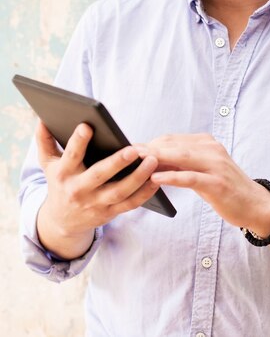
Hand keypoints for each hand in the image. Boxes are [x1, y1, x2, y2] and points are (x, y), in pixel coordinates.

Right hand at [36, 121, 158, 258]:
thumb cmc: (60, 183)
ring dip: (137, 177)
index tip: (87, 126)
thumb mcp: (48, 164)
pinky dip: (145, 193)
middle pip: (99, 176)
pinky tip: (157, 179)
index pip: (71, 156)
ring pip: (119, 192)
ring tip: (152, 160)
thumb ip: (45, 141)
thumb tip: (42, 118)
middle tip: (133, 149)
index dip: (78, 141)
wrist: (62, 221)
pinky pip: (130, 203)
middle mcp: (79, 190)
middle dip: (116, 163)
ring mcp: (96, 203)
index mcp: (64, 174)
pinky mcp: (110, 213)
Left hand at [139, 133, 269, 234]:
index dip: (149, 144)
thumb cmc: (224, 188)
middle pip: (173, 145)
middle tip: (125, 154)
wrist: (254, 204)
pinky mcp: (218, 183)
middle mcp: (211, 149)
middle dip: (148, 149)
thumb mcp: (202, 171)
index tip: (128, 149)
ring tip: (135, 162)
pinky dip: (171, 176)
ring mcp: (216, 165)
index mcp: (206, 143)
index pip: (171, 139)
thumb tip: (151, 161)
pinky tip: (155, 179)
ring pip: (180, 157)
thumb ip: (181, 164)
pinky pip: (190, 177)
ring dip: (156, 159)